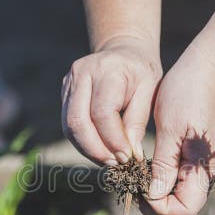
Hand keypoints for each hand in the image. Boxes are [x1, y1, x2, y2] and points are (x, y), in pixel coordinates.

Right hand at [61, 36, 160, 164]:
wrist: (124, 50)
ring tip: (109, 160)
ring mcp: (69, 82)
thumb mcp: (149, 91)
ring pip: (69, 126)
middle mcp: (82, 74)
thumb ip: (138, 121)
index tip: (127, 157)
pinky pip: (68, 124)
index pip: (102, 113)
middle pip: (78, 121)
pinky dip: (83, 141)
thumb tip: (130, 154)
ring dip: (88, 149)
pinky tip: (100, 150)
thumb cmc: (141, 72)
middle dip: (95, 149)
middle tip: (115, 164)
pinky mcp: (64, 93)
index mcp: (106, 70)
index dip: (113, 140)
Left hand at [143, 45, 214, 214]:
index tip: (139, 192)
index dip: (161, 209)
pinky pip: (180, 180)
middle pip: (183, 207)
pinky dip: (162, 181)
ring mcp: (204, 165)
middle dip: (157, 204)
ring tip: (136, 176)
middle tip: (133, 186)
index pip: (185, 209)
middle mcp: (207, 172)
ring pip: (180, 196)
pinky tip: (147, 167)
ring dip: (158, 193)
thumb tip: (154, 196)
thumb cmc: (187, 94)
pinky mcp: (197, 157)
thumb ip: (165, 165)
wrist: (205, 70)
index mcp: (204, 167)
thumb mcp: (171, 129)